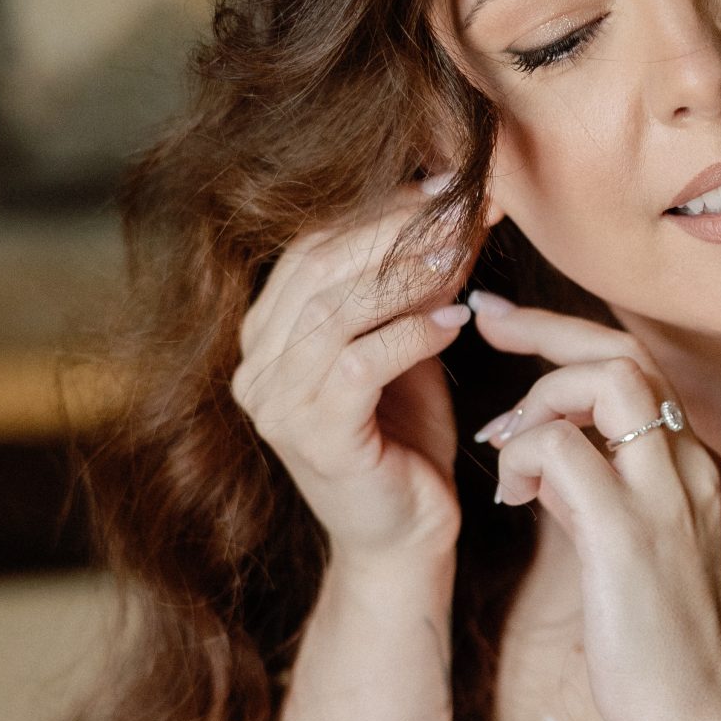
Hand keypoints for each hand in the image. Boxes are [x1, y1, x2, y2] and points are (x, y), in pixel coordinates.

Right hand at [230, 180, 475, 570]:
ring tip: (464, 251)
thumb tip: (451, 206)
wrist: (403, 538)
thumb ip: (408, 288)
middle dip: (395, 227)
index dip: (379, 209)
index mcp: (266, 334)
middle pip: (319, 267)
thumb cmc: (405, 440)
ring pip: (335, 309)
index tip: (447, 182)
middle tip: (460, 202)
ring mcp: (276, 402)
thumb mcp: (404, 347)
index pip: (312, 247)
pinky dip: (413, 333)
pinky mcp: (312, 436)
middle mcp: (256, 364)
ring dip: (406, 273)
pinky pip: (360, 363)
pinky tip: (458, 318)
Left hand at [468, 292, 720, 720]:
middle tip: (488, 323)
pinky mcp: (629, 534)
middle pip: (625, 352)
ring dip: (539, 400)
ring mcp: (666, 496)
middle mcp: (690, 466)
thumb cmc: (662, 652)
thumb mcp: (627, 552)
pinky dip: (526, 456)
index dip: (571, 336)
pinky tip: (514, 499)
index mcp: (693, 468)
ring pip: (605, 380)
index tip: (513, 324)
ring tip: (506, 450)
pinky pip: (563, 450)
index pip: (639, 367)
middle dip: (547, 328)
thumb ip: (595, 495)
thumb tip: (546, 459)